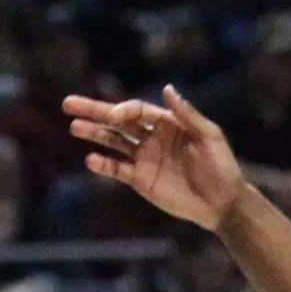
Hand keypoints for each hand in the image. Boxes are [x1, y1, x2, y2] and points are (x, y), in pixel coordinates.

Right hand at [64, 84, 244, 231]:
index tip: (113, 116)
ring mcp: (144, 158)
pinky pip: (117, 169)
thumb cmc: (221, 166)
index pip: (137, 110)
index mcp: (168, 122)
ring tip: (73, 127)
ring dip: (94, 134)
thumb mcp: (209, 137)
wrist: (222, 202)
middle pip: (118, 121)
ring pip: (113, 142)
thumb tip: (167, 88)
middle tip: (68, 103)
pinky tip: (90, 159)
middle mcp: (152, 136)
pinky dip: (103, 165)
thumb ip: (187, 115)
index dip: (123, 110)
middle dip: (94, 111)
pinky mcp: (140, 179)